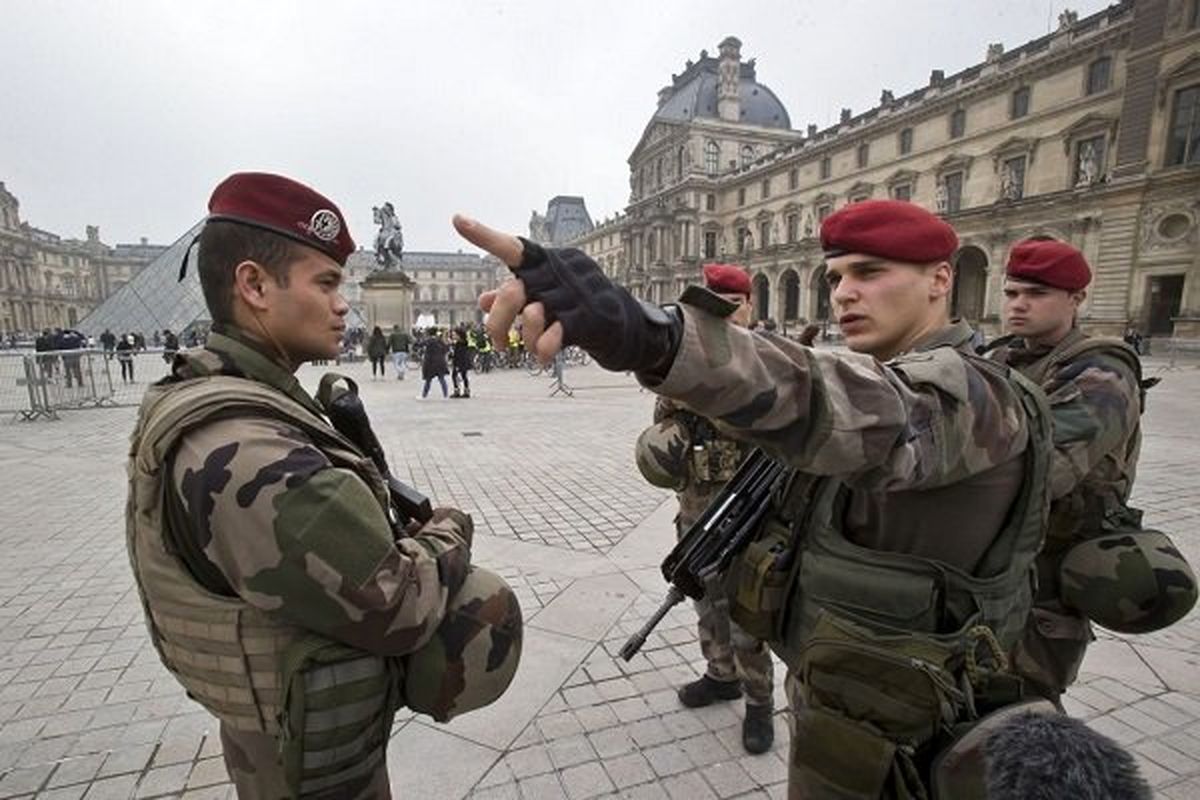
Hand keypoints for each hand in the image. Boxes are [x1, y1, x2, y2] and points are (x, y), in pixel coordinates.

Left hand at [453, 214, 679, 372]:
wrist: (626, 327)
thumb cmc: (580, 308)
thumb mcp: (548, 299)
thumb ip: (517, 297)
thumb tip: (483, 300)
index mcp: (551, 261)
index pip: (516, 247)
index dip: (485, 236)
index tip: (457, 220)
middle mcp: (562, 271)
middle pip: (514, 291)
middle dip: (499, 321)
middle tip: (499, 343)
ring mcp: (577, 294)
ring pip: (533, 314)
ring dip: (525, 337)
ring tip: (527, 350)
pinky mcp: (589, 320)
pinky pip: (554, 335)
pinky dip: (543, 349)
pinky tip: (541, 358)